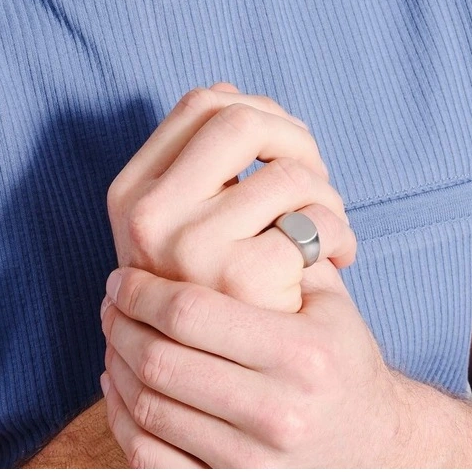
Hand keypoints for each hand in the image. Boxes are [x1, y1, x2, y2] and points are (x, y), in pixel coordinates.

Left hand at [101, 266, 403, 468]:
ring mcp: (252, 463)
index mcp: (301, 356)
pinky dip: (122, 419)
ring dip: (116, 363)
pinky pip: (151, 460)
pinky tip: (119, 386)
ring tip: (112, 333)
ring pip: (150, 408)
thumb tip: (223, 204)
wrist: (375, 448)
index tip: (123, 276)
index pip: (193, 314)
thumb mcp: (330, 303)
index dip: (144, 290)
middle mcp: (277, 413)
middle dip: (121, 324)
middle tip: (109, 299)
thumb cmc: (344, 361)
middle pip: (162, 361)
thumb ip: (285, 255)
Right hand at [107, 82, 355, 311]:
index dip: (257, 106)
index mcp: (131, 194)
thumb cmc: (229, 287)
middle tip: (315, 174)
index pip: (201, 103)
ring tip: (328, 224)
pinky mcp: (238, 280)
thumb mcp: (199, 220)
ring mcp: (188, 248)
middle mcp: (146, 217)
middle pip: (239, 117)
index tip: (283, 142)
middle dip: (294, 135)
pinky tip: (340, 256)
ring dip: (325, 190)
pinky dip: (340, 230)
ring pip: (285, 168)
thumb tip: (229, 88)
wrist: (245, 382)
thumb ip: (205, 159)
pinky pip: (313, 219)